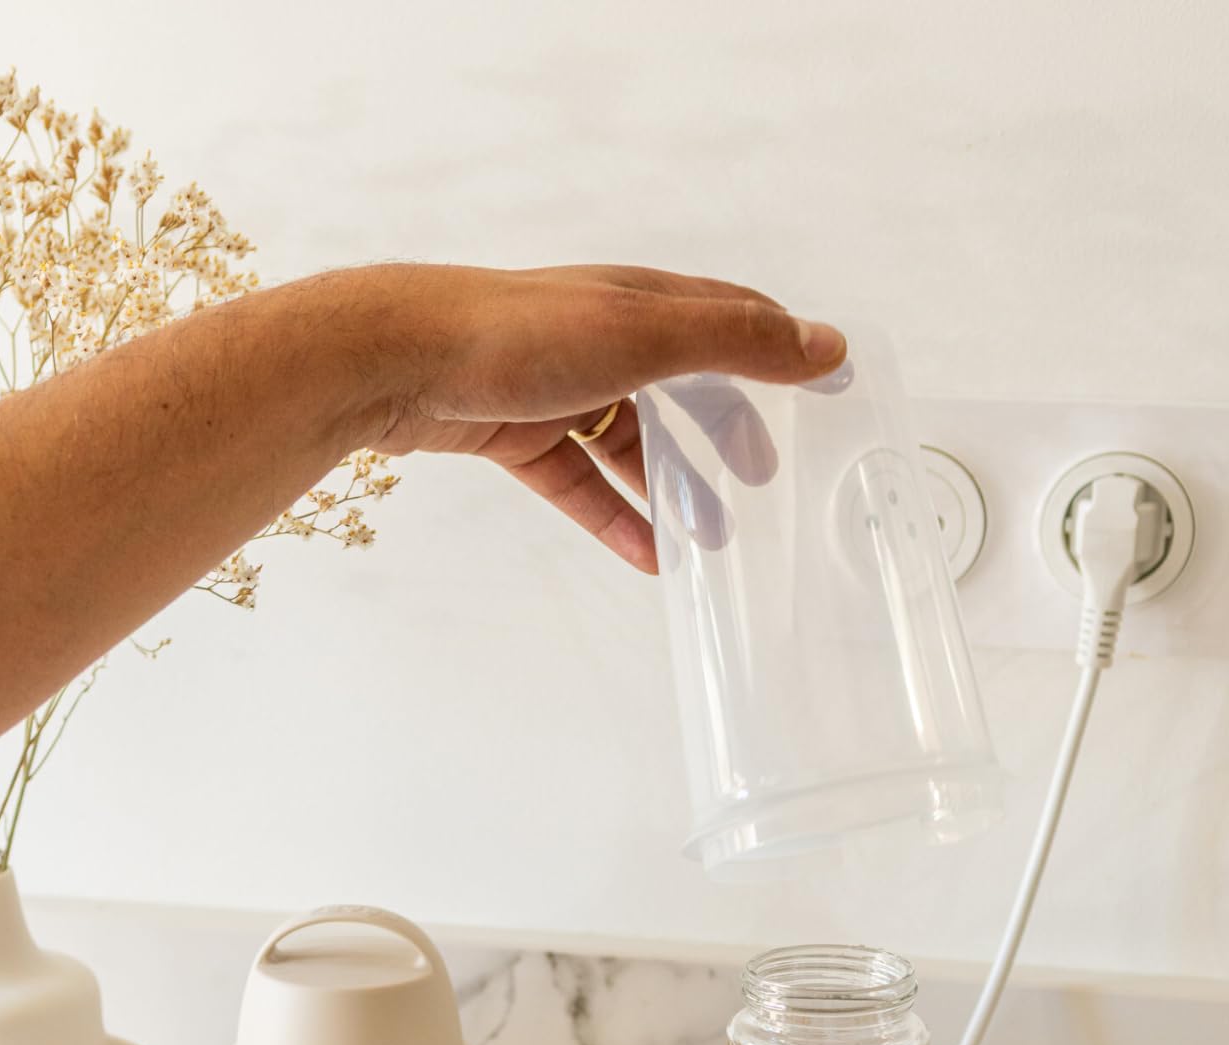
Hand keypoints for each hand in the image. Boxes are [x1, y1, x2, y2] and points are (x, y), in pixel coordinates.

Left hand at [337, 262, 846, 570]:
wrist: (401, 360)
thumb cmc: (521, 335)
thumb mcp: (645, 335)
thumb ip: (735, 341)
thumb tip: (827, 346)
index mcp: (640, 301)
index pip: (726, 318)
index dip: (776, 349)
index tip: (822, 386)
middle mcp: (603, 337)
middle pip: (681, 386)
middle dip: (724, 431)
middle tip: (762, 479)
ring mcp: (557, 387)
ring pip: (629, 444)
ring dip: (672, 488)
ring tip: (711, 539)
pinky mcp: (516, 435)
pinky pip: (579, 485)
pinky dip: (615, 518)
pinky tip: (647, 559)